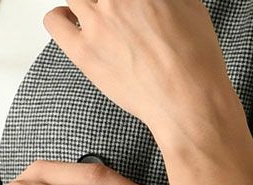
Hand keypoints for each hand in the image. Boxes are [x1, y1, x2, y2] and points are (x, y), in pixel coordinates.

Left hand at [43, 0, 237, 135]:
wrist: (190, 105)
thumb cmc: (198, 65)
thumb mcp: (194, 9)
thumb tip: (160, 2)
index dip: (132, 3)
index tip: (134, 8)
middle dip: (113, 6)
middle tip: (120, 16)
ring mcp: (97, 23)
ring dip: (90, 5)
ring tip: (101, 19)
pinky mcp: (84, 51)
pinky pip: (54, 21)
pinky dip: (60, 17)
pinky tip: (73, 22)